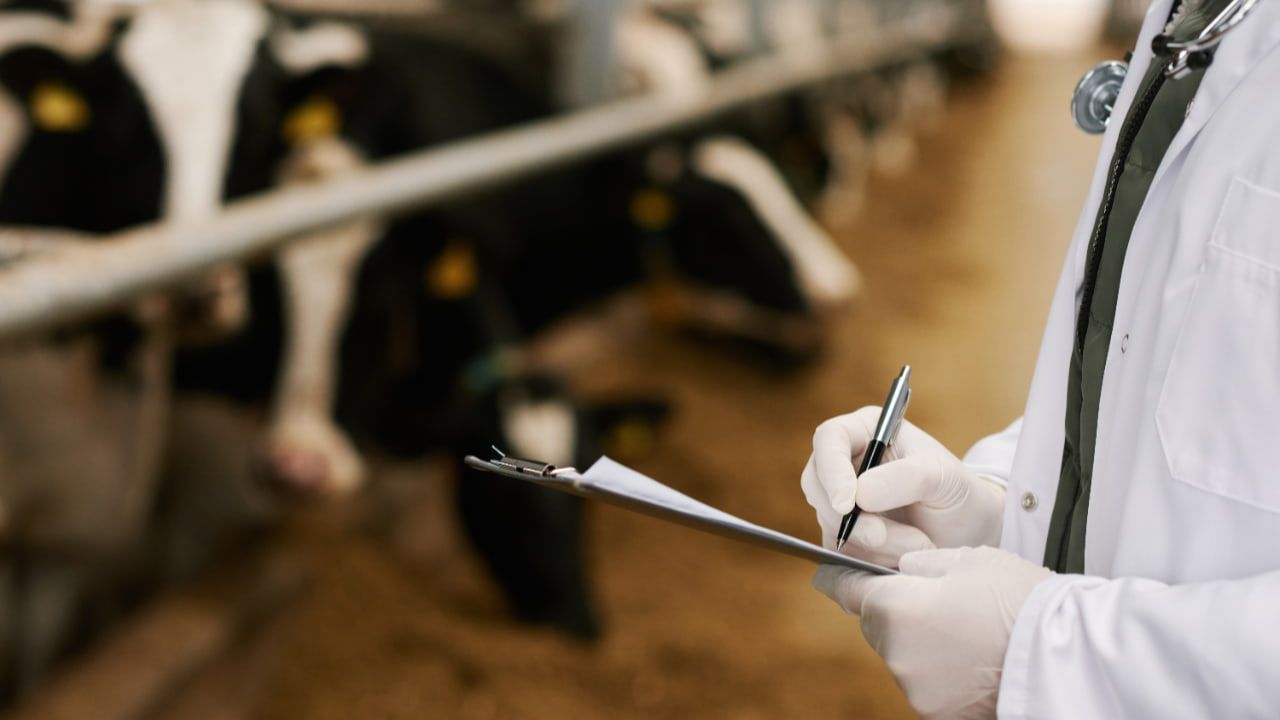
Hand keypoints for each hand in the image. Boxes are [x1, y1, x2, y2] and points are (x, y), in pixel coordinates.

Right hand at [800, 407, 1004, 566]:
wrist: (968, 532)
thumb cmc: (958, 492)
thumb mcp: (943, 476)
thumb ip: (906, 478)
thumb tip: (859, 494)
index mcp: (866, 432)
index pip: (829, 439)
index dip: (831, 470)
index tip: (848, 504)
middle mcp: (846, 464)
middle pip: (816, 484)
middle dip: (848, 518)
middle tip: (881, 537)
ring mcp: (841, 502)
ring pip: (829, 522)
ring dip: (871, 542)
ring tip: (917, 544)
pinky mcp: (843, 535)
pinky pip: (840, 551)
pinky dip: (871, 558)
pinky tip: (902, 557)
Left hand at [814, 547, 1052, 718]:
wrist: (1072, 658)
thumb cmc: (1023, 600)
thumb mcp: (970, 560)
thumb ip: (923, 563)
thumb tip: (902, 568)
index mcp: (897, 609)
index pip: (845, 590)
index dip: (837, 576)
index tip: (827, 571)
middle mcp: (897, 655)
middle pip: (877, 625)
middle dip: (895, 610)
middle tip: (935, 598)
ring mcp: (917, 692)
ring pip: (902, 655)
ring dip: (921, 642)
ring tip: (967, 630)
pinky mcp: (939, 714)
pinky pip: (926, 682)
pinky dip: (941, 669)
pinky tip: (974, 657)